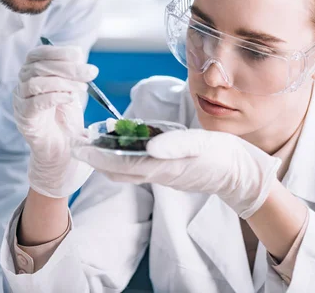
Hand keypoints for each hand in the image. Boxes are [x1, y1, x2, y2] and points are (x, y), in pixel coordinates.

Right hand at [14, 45, 97, 197]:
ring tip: (82, 89)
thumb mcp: (72, 91)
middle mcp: (22, 86)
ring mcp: (20, 102)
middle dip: (68, 67)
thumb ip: (73, 74)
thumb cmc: (66, 119)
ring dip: (62, 82)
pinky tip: (70, 99)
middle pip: (38, 67)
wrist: (63, 151)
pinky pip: (34, 103)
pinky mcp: (24, 119)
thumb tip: (80, 58)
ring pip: (35, 83)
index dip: (57, 51)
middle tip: (90, 72)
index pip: (37, 55)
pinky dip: (55, 97)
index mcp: (32, 75)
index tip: (79, 54)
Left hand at [73, 129, 280, 218]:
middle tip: (76, 143)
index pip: (121, 165)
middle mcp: (157, 173)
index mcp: (162, 167)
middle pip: (118, 170)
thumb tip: (148, 146)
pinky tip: (123, 141)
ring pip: (127, 168)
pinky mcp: (167, 170)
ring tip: (93, 141)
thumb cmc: (221, 156)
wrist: (239, 172)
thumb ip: (175, 145)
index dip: (96, 157)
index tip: (76, 148)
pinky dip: (124, 155)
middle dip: (95, 158)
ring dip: (107, 157)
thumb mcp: (201, 145)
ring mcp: (162, 173)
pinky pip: (139, 165)